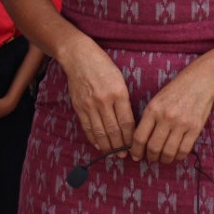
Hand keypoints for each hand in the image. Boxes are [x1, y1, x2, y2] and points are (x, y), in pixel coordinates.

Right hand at [61, 38, 134, 153]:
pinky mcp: (79, 106)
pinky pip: (87, 127)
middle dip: (120, 145)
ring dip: (107, 146)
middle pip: (114, 130)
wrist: (79, 57)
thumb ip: (124, 100)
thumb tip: (128, 123)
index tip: (135, 146)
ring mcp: (90, 105)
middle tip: (124, 156)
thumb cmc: (103, 66)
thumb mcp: (120, 80)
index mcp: (119, 93)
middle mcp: (104, 101)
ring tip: (113, 154)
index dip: (131, 138)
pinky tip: (99, 145)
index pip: (127, 122)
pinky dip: (93, 138)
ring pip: (100, 132)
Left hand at [131, 64, 213, 165]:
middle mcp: (166, 117)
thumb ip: (149, 118)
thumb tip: (141, 140)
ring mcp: (181, 124)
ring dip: (164, 159)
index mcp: (153, 109)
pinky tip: (176, 155)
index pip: (139, 136)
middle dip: (150, 157)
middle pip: (153, 147)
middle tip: (150, 158)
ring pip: (168, 151)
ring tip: (163, 158)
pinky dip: (178, 156)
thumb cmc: (176, 90)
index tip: (135, 155)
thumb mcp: (157, 100)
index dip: (136, 150)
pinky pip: (184, 150)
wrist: (200, 81)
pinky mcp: (195, 128)